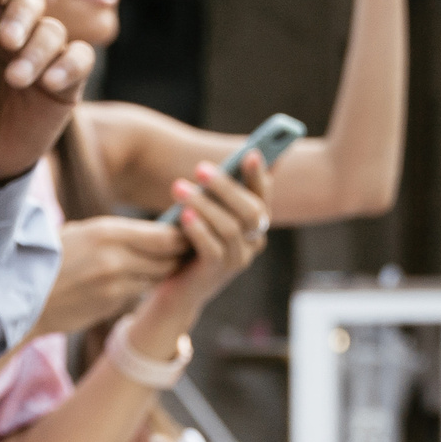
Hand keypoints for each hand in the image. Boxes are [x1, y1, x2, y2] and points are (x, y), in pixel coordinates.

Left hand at [0, 0, 93, 185]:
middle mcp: (19, 18)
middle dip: (20, 8)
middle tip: (1, 36)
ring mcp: (44, 48)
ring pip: (54, 26)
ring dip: (35, 46)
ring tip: (13, 74)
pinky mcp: (64, 80)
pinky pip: (78, 60)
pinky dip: (63, 66)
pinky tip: (44, 81)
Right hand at [37, 216, 190, 336]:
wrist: (21, 293)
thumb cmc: (52, 256)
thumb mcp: (83, 232)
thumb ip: (119, 234)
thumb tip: (156, 233)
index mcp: (107, 232)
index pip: (165, 235)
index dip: (181, 236)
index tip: (185, 234)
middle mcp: (115, 258)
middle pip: (168, 258)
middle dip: (178, 256)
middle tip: (183, 252)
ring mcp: (114, 285)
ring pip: (157, 278)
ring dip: (162, 272)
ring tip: (160, 265)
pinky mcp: (111, 305)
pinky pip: (138, 294)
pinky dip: (141, 287)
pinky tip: (132, 281)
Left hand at [130, 155, 272, 345]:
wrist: (178, 288)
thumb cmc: (192, 243)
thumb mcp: (207, 214)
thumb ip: (218, 193)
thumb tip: (230, 156)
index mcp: (255, 223)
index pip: (262, 195)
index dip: (259, 175)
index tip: (250, 153)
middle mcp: (253, 241)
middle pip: (250, 211)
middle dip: (226, 187)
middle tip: (200, 168)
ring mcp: (238, 259)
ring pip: (229, 227)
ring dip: (204, 204)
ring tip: (178, 188)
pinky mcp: (217, 273)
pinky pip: (213, 249)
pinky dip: (198, 230)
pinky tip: (183, 216)